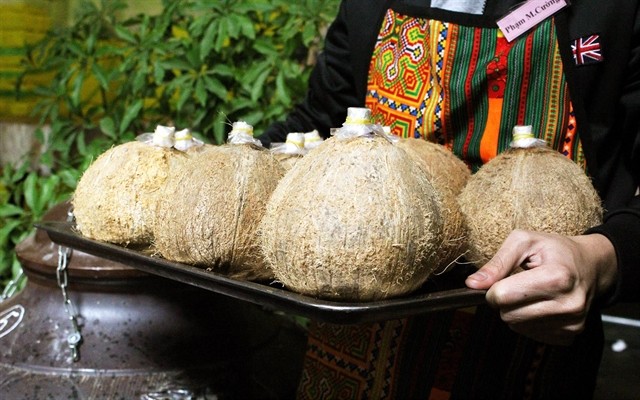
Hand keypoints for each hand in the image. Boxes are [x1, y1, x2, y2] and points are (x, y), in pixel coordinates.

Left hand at [465, 230, 617, 345]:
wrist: (591, 266)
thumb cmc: (555, 250)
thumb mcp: (525, 242)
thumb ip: (497, 263)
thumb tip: (472, 284)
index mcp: (556, 277)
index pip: (503, 296)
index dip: (494, 288)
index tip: (504, 278)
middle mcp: (568, 304)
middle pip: (508, 315)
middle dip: (505, 300)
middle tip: (519, 285)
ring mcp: (572, 323)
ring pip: (517, 327)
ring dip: (517, 311)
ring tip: (533, 293)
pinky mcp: (571, 335)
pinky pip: (531, 335)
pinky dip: (529, 321)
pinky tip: (542, 305)